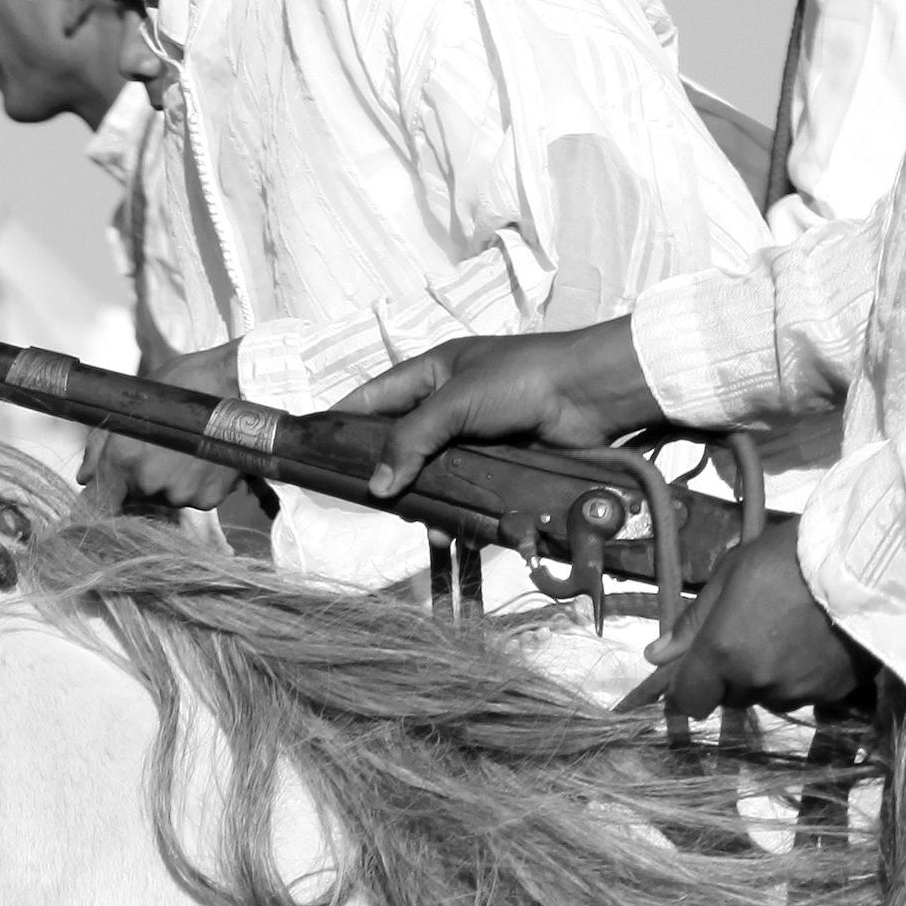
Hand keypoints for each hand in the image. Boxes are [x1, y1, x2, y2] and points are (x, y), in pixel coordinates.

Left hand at [81, 342, 255, 515]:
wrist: (236, 383)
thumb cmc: (182, 385)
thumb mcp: (133, 403)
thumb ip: (101, 446)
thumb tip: (84, 477)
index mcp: (122, 459)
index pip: (100, 502)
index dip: (105, 498)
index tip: (112, 491)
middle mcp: (148, 482)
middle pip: (135, 497)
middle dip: (142, 479)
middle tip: (162, 449)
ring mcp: (180, 493)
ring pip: (167, 498)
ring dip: (172, 482)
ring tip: (187, 450)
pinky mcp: (209, 498)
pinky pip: (195, 500)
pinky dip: (198, 485)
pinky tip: (205, 459)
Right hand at [342, 320, 659, 496]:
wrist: (592, 395)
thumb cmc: (522, 379)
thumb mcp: (456, 401)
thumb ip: (412, 439)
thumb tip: (376, 488)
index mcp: (430, 375)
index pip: (371, 399)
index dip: (342, 423)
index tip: (313, 452)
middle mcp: (446, 407)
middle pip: (398, 446)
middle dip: (385, 476)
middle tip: (373, 503)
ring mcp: (472, 440)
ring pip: (430, 477)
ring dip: (422, 502)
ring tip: (419, 523)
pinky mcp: (497, 468)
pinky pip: (463, 495)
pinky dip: (454, 513)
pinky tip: (450, 530)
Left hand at [629, 519, 865, 720]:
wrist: (865, 560)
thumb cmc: (788, 556)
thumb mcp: (731, 574)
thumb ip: (693, 621)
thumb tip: (656, 655)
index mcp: (723, 653)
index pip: (689, 700)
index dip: (689, 688)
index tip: (699, 669)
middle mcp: (757, 682)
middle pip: (730, 697)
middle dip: (732, 676)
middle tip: (753, 634)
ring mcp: (798, 692)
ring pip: (769, 697)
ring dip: (768, 679)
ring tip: (790, 635)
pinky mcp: (834, 693)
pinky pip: (806, 695)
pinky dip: (804, 678)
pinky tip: (817, 645)